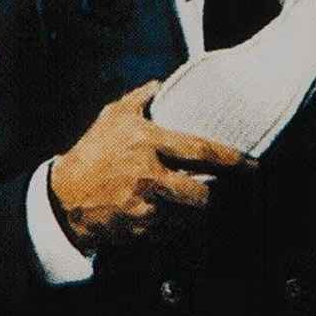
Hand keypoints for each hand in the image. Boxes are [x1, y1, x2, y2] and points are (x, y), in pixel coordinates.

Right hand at [50, 81, 250, 251]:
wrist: (63, 198)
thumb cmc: (92, 152)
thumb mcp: (112, 117)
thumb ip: (140, 98)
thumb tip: (160, 83)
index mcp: (147, 144)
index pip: (201, 151)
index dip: (232, 159)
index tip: (252, 164)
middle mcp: (149, 176)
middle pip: (201, 195)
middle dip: (214, 196)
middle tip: (218, 190)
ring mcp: (144, 208)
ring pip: (188, 217)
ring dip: (194, 212)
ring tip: (191, 203)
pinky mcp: (139, 231)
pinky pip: (170, 231)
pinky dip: (174, 224)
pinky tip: (167, 214)